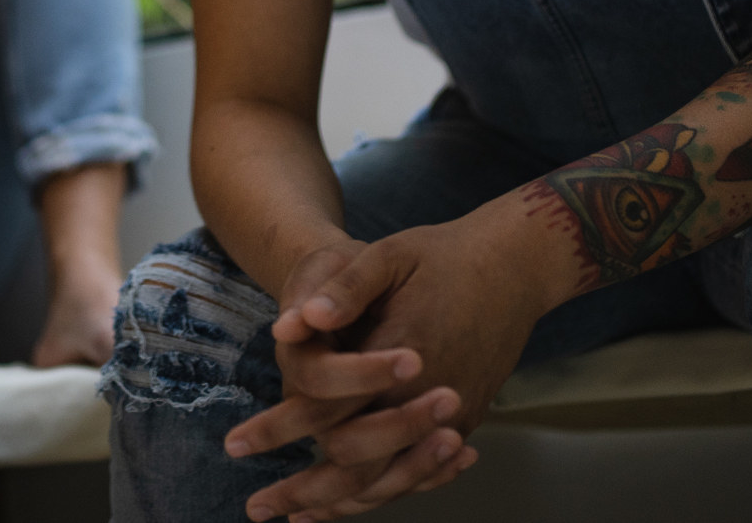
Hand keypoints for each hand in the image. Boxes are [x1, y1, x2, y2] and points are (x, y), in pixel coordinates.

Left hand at [230, 221, 551, 519]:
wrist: (516, 266)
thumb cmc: (444, 256)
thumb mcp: (390, 254)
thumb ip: (345, 288)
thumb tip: (296, 324)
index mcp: (398, 354)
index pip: (327, 407)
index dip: (277, 429)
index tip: (236, 445)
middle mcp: (425, 396)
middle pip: (355, 462)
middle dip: (302, 490)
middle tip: (257, 508)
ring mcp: (451, 417)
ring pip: (389, 479)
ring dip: (339, 504)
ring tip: (296, 519)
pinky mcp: (464, 423)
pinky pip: (418, 474)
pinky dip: (384, 493)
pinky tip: (352, 503)